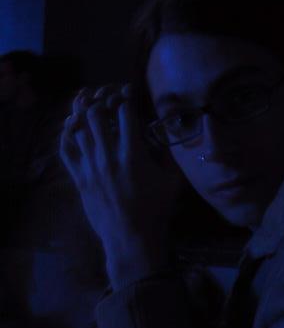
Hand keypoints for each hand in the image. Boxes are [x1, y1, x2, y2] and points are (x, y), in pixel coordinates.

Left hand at [60, 84, 183, 287]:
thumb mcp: (172, 179)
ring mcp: (90, 167)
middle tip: (109, 97)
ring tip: (91, 104)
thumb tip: (165, 130)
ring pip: (79, 129)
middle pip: (96, 115)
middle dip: (103, 99)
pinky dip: (67, 134)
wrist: (132, 238)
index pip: (124, 112)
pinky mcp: (79, 179)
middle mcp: (108, 156)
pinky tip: (72, 125)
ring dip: (84, 112)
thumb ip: (169, 152)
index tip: (129, 90)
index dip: (126, 95)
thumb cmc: (156, 209)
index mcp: (133, 153)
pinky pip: (66, 150)